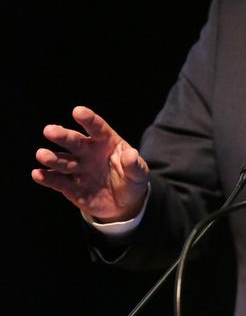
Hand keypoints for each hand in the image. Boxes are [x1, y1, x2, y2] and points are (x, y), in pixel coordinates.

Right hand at [32, 105, 149, 221]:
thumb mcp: (139, 174)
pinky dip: (47, 178)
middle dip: (62, 136)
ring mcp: (78, 168)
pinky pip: (58, 181)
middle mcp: (88, 152)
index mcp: (106, 142)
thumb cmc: (131, 181)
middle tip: (49, 130)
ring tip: (41, 155)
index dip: (88, 119)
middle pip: (74, 142)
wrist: (123, 203)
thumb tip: (130, 155)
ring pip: (63, 161)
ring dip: (51, 158)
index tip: (78, 112)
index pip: (97, 128)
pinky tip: (37, 174)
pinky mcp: (70, 187)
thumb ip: (134, 165)